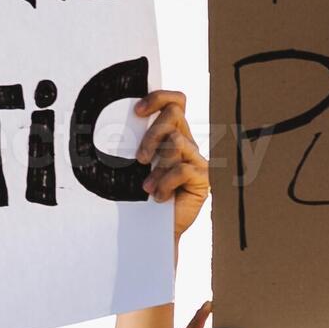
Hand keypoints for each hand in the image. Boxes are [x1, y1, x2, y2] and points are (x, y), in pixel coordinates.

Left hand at [132, 90, 208, 238]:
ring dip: (157, 166)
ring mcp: (197, 160)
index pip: (175, 102)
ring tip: (147, 187)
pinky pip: (183, 169)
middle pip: (174, 115)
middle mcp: (186, 143)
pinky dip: (166, 183)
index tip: (137, 111)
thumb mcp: (136, 164)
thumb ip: (137, 142)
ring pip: (177, 143)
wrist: (152, 229)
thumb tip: (125, 121)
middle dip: (152, 135)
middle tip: (140, 158)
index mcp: (171, 134)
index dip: (159, 97)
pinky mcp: (203, 178)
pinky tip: (159, 197)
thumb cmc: (140, 195)